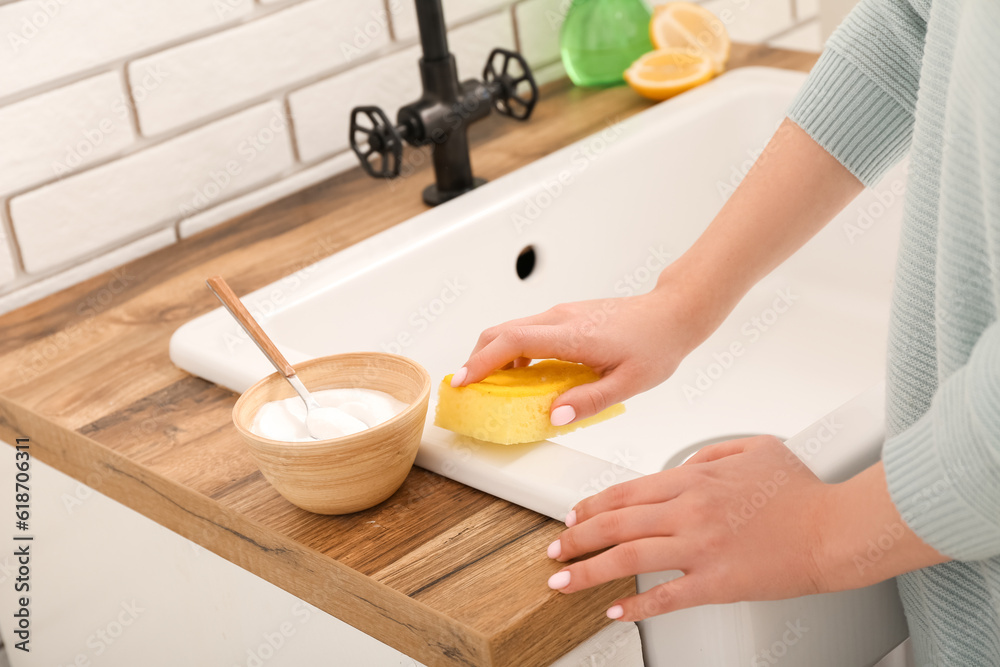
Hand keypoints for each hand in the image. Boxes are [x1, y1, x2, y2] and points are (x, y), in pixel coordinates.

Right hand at [451, 278, 717, 423]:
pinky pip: (527, 330)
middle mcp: (560, 318)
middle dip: (477, 359)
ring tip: (493, 387)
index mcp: (572, 335)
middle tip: (468, 388)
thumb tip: (553, 415)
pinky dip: (512, 350)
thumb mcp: (628, 382)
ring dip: (494, 355)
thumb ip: (589, 400)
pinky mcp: (566, 316)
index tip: (462, 381)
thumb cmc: (655, 344)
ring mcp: (561, 314)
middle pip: (500, 331)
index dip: (481, 362)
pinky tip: (522, 373)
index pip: (511, 341)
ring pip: (512, 329)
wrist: (673, 314)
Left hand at [545, 436, 829, 620]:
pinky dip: (636, 605)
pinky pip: (666, 596)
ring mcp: (701, 547)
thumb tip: (683, 464)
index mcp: (694, 479)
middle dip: (576, 537)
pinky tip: (615, 609)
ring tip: (563, 581)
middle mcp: (690, 511)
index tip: (572, 515)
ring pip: (628, 556)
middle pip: (615, 523)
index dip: (591, 505)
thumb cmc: (802, 490)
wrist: (836, 528)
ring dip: (588, 570)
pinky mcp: (718, 582)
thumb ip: (711, 452)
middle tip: (554, 549)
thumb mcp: (754, 448)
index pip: (625, 491)